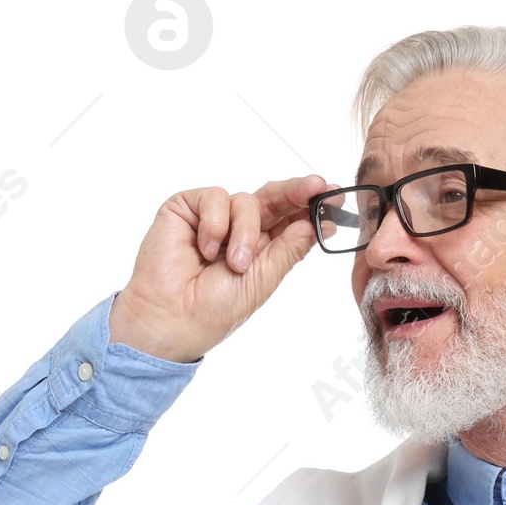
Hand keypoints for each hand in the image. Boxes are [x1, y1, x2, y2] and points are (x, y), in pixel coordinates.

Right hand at [108, 174, 324, 361]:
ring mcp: (215, 215)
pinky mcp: (188, 206)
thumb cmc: (212, 310)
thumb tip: (317, 224)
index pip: (290, 219)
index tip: (335, 197)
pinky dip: (215, 224)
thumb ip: (287, 250)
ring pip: (248, 200)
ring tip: (233, 264)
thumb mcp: (261, 281)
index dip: (311, 207)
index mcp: (262, 248)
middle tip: (315, 186)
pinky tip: (204, 250)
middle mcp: (240, 228)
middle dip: (296, 192)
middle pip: (274, 198)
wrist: (170, 318)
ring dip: (245, 233)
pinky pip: (216, 198)